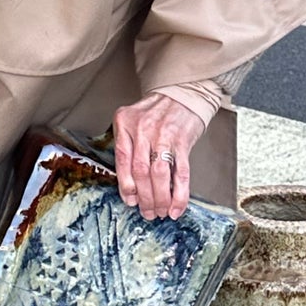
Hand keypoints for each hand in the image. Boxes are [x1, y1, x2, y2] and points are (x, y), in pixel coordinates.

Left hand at [112, 93, 205, 219]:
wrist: (182, 92)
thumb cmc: (156, 111)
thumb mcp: (133, 121)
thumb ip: (128, 146)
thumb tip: (131, 187)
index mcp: (126, 122)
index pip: (123, 160)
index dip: (126, 186)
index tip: (131, 201)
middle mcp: (143, 128)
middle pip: (141, 171)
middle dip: (144, 198)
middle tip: (148, 213)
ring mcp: (164, 135)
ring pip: (159, 174)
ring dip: (160, 199)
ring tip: (161, 212)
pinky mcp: (182, 141)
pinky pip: (181, 173)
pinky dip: (179, 194)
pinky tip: (177, 207)